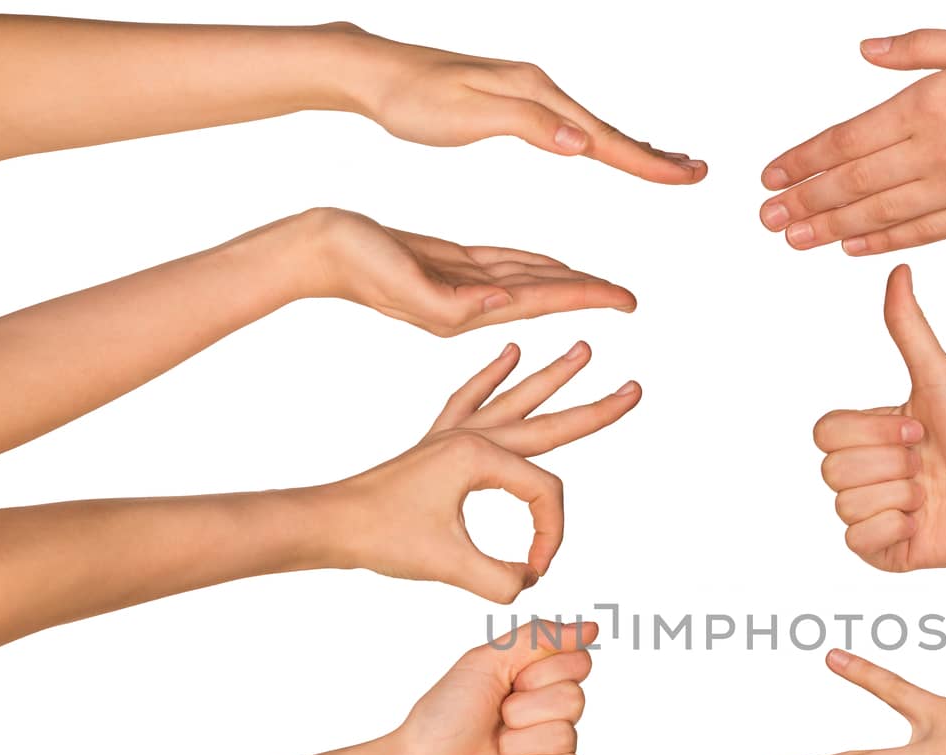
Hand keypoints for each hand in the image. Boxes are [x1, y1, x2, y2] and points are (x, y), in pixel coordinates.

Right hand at [304, 208, 635, 334]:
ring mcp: (460, 288)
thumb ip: (452, 304)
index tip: (626, 301)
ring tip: (602, 286)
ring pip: (527, 282)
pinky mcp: (448, 269)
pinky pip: (503, 267)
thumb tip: (499, 305)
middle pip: (544, 296)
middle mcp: (469, 305)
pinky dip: (533, 266)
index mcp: (464, 311)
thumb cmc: (354, 265)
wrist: (315, 251)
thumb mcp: (404, 283)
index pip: (542, 302)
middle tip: (630, 297)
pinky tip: (553, 267)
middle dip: (587, 295)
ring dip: (565, 282)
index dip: (586, 298)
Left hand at [327, 341, 638, 600]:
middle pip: (549, 422)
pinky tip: (510, 354)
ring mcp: (453, 435)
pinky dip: (492, 376)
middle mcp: (471, 436)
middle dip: (595, 410)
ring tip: (581, 349)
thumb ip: (499, 579)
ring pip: (515, 399)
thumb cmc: (381, 538)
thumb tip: (526, 582)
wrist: (329, 522)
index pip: (544, 494)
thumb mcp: (448, 566)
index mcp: (479, 457)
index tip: (532, 572)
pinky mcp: (437, 443)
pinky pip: (471, 399)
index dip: (549, 536)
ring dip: (550, 376)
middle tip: (635, 391)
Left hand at [357, 37, 706, 183]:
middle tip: (696, 172)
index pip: (602, 137)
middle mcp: (539, 90)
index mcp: (535, 95)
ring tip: (666, 163)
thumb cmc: (413, 98)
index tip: (685, 177)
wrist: (375, 74)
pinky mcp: (514, 103)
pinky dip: (598, 140)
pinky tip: (601, 146)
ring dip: (633, 148)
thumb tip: (583, 143)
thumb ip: (528, 127)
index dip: (646, 162)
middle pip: (609, 130)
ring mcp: (528, 95)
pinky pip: (571, 126)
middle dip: (653, 154)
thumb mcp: (468, 115)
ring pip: (593, 128)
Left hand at [390, 618, 597, 754]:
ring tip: (495, 752)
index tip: (508, 684)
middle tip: (496, 720)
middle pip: (575, 698)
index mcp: (538, 684)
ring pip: (567, 735)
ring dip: (519, 742)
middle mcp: (550, 717)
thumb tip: (593, 628)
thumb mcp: (486, 662)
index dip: (540, 672)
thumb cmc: (444, 718)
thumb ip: (538, 638)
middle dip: (525, 708)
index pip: (578, 663)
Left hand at [759, 29, 945, 252]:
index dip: (805, 159)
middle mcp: (936, 151)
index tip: (773, 174)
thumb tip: (866, 51)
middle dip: (804, 200)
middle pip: (852, 182)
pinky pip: (919, 232)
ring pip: (878, 213)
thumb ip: (920, 48)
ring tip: (793, 239)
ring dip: (829, 227)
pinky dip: (880, 240)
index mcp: (930, 104)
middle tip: (766, 217)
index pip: (848, 137)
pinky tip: (849, 247)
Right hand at [814, 266, 945, 571]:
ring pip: (846, 505)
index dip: (872, 433)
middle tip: (929, 465)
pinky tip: (926, 522)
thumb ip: (908, 328)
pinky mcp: (888, 553)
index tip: (918, 432)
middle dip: (890, 465)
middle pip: (833, 471)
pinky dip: (895, 529)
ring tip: (933, 494)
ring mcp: (876, 516)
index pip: (825, 433)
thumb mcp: (939, 377)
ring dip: (900, 496)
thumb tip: (899, 272)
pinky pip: (857, 541)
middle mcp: (867, 475)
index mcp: (870, 436)